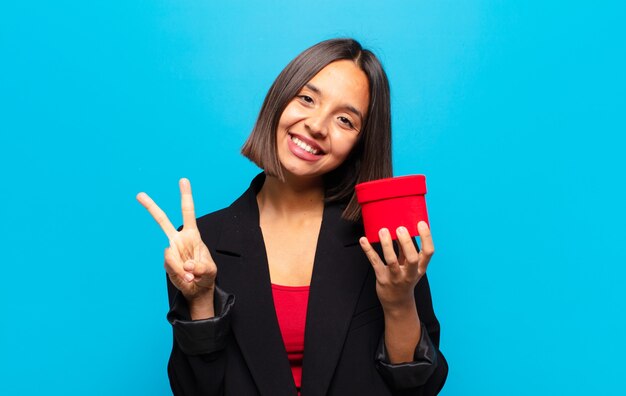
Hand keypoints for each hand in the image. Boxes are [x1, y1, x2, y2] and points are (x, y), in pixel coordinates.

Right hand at [136, 179, 216, 308]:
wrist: (197, 289)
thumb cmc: (206, 275)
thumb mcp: (210, 270)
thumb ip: (200, 267)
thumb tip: (186, 266)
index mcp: (192, 235)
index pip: (188, 212)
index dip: (186, 196)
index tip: (183, 180)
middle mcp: (178, 240)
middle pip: (162, 221)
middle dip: (151, 207)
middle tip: (139, 194)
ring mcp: (171, 252)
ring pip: (170, 254)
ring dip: (183, 268)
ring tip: (192, 276)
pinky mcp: (166, 264)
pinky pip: (171, 267)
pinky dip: (181, 275)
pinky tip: (187, 279)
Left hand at [359, 221, 434, 309]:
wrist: (397, 303)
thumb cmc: (405, 278)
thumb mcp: (410, 266)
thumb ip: (406, 249)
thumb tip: (400, 228)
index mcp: (420, 268)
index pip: (428, 252)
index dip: (426, 237)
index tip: (421, 223)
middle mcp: (410, 273)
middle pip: (412, 258)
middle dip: (406, 242)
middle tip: (400, 228)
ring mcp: (396, 277)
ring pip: (392, 260)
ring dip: (387, 245)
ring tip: (383, 231)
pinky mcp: (382, 278)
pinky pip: (375, 262)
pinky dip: (368, 250)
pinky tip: (363, 240)